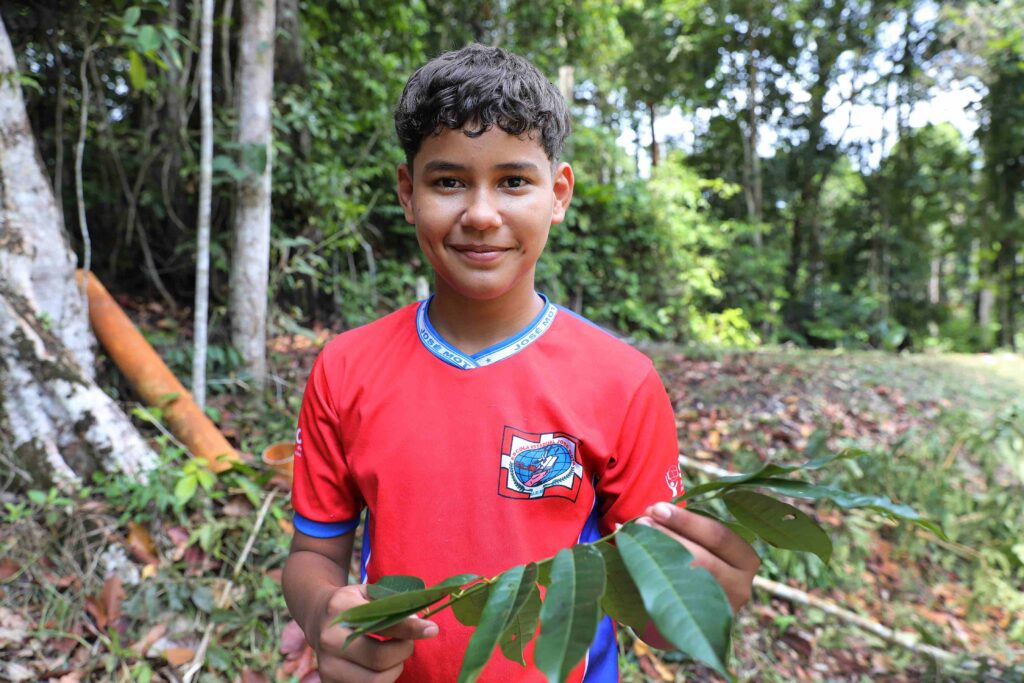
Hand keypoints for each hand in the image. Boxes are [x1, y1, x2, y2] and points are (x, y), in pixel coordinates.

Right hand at [309, 583, 438, 682]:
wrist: (317, 617)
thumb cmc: (352, 603)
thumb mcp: (368, 592)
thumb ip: (393, 603)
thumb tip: (420, 622)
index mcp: (341, 609)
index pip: (382, 624)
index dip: (411, 629)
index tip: (432, 629)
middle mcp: (329, 639)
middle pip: (379, 659)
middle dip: (403, 651)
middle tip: (408, 643)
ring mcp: (326, 665)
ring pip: (375, 681)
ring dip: (394, 669)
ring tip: (394, 656)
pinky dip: (383, 679)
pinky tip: (382, 667)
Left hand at [637, 502, 759, 613]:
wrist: (688, 613)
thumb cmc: (693, 565)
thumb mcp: (699, 544)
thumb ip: (684, 530)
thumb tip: (651, 512)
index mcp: (745, 559)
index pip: (718, 536)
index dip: (686, 521)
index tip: (657, 508)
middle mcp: (741, 587)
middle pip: (703, 559)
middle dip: (669, 537)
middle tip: (641, 521)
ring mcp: (723, 610)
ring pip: (689, 580)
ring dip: (659, 555)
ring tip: (636, 538)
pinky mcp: (702, 625)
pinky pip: (676, 601)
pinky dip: (653, 578)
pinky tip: (635, 563)